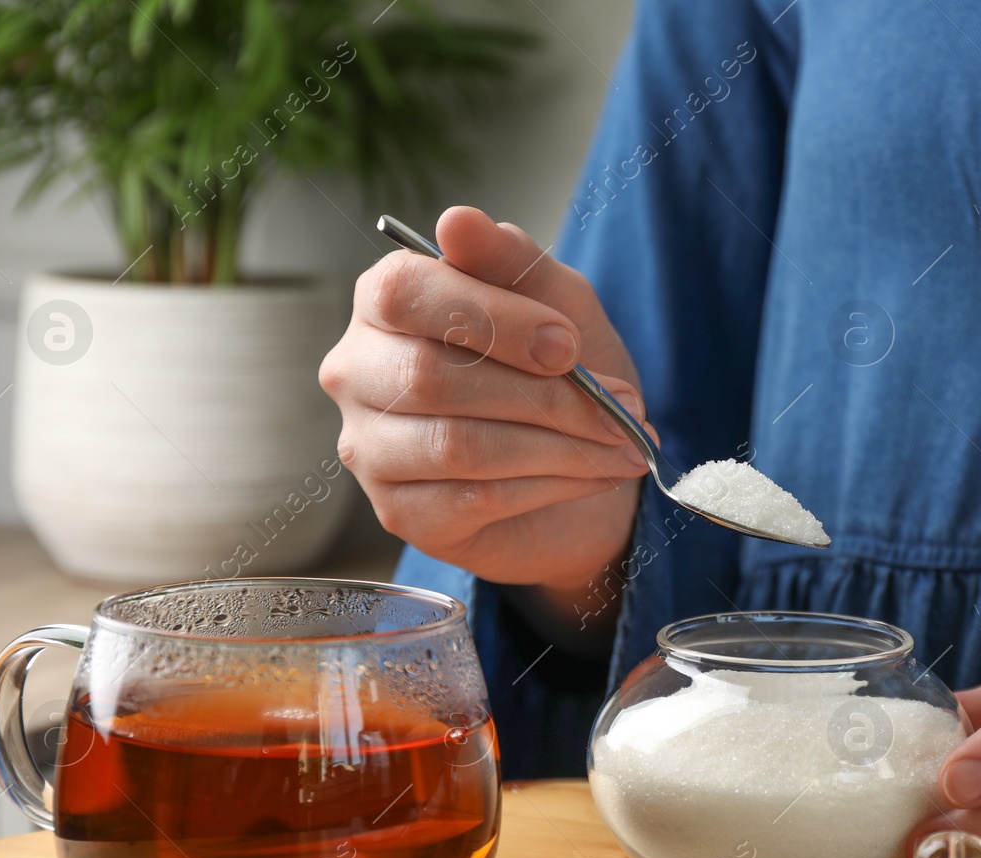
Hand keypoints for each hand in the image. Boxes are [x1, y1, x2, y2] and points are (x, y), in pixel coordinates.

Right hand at [320, 206, 654, 624]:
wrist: (578, 462)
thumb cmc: (553, 371)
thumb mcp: (554, 301)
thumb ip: (511, 260)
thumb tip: (456, 223)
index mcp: (385, 301)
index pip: (405, 294)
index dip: (491, 318)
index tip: (568, 344)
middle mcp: (357, 372)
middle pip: (431, 378)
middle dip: (543, 395)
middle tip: (620, 407)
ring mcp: (370, 448)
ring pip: (458, 445)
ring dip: (560, 446)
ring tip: (623, 443)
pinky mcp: (401, 512)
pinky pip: (474, 499)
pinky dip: (551, 486)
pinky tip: (596, 473)